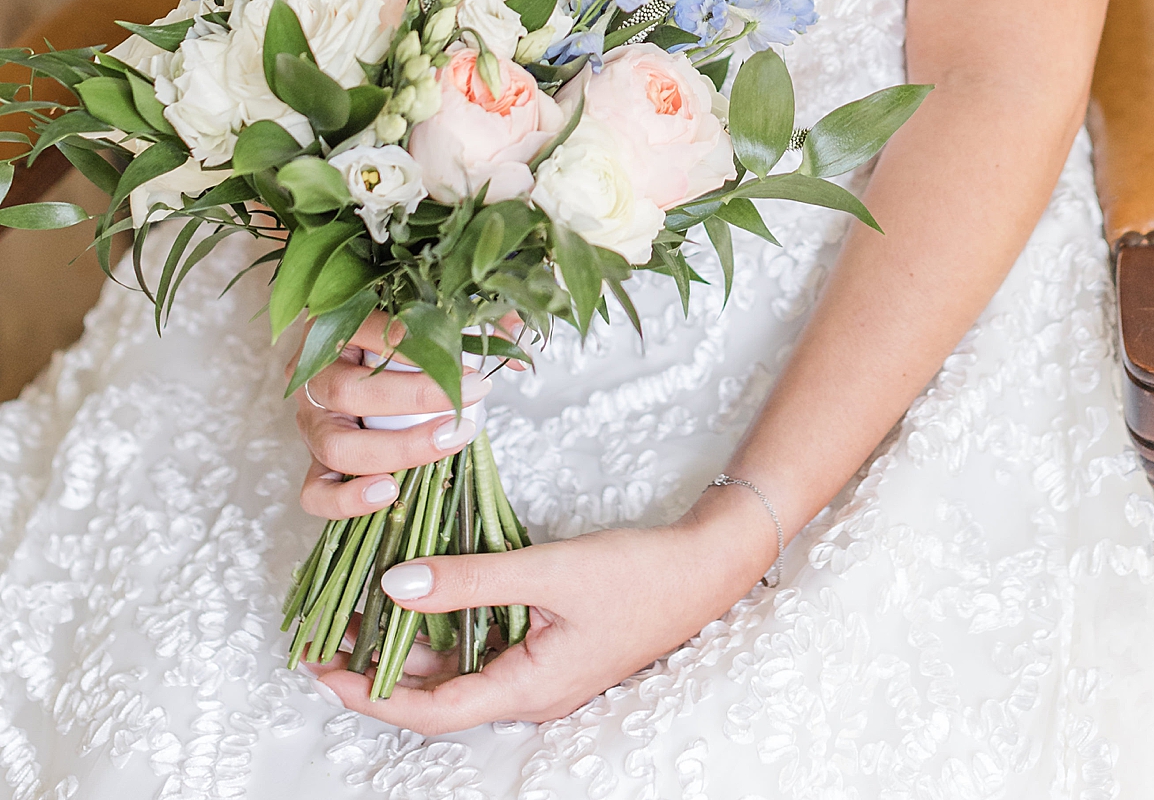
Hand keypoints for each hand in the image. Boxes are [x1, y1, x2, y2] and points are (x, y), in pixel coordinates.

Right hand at [291, 310, 524, 524]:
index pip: (365, 331)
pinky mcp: (315, 462)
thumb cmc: (397, 334)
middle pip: (348, 392)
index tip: (463, 355)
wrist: (358, 358)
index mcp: (332, 327)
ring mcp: (309, 422)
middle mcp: (313, 375)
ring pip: (336, 445)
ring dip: (399, 448)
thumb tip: (517, 338)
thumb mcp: (427, 314)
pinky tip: (391, 491)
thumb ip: (472, 317)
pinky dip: (348, 500)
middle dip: (416, 398)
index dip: (416, 346)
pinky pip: (316, 492)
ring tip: (450, 439)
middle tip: (473, 393)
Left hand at [313, 492, 776, 731]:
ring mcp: (539, 667)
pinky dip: (446, 621)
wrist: (706, 566)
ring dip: (408, 641)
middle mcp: (527, 688)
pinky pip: (482, 643)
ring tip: (358, 609)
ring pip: (457, 664)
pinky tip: (423, 589)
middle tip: (324, 635)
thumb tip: (396, 587)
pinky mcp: (549, 641)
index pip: (430, 711)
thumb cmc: (637, 575)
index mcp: (526, 688)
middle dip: (376, 666)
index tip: (322, 668)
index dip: (370, 694)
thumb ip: (471, 581)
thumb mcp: (549, 572)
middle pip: (436, 692)